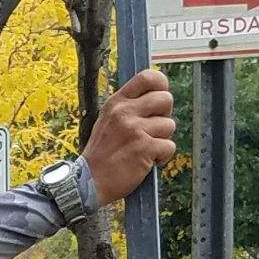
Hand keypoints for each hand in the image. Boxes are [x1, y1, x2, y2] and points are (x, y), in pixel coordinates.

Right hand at [83, 69, 177, 204]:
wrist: (89, 182)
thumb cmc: (102, 153)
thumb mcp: (108, 120)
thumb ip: (128, 107)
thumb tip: (157, 98)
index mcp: (117, 102)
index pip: (147, 77)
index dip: (161, 85)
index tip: (159, 101)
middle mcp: (125, 112)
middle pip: (166, 99)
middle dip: (165, 116)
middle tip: (152, 130)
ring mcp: (135, 129)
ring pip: (170, 125)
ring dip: (162, 140)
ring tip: (145, 149)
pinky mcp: (145, 148)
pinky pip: (169, 146)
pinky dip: (162, 157)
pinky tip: (147, 161)